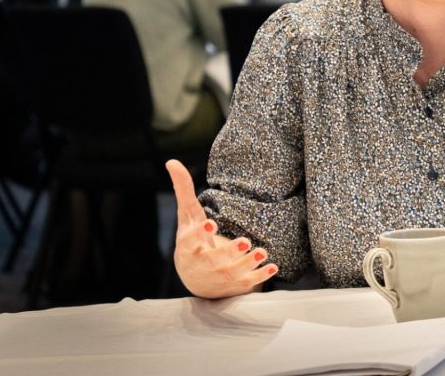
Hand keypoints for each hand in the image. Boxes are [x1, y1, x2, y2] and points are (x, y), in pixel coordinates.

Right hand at [165, 159, 276, 298]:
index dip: (199, 234)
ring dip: (248, 264)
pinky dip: (260, 276)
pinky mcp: (233, 285)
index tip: (210, 224)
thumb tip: (171, 160)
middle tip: (245, 242)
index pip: (191, 241)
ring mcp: (218, 276)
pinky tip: (273, 267)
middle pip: (214, 260)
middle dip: (229, 252)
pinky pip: (247, 284)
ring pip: (232, 273)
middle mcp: (202, 263)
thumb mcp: (188, 216)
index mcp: (188, 246)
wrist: (197, 278)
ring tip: (262, 251)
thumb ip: (183, 190)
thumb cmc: (193, 240)